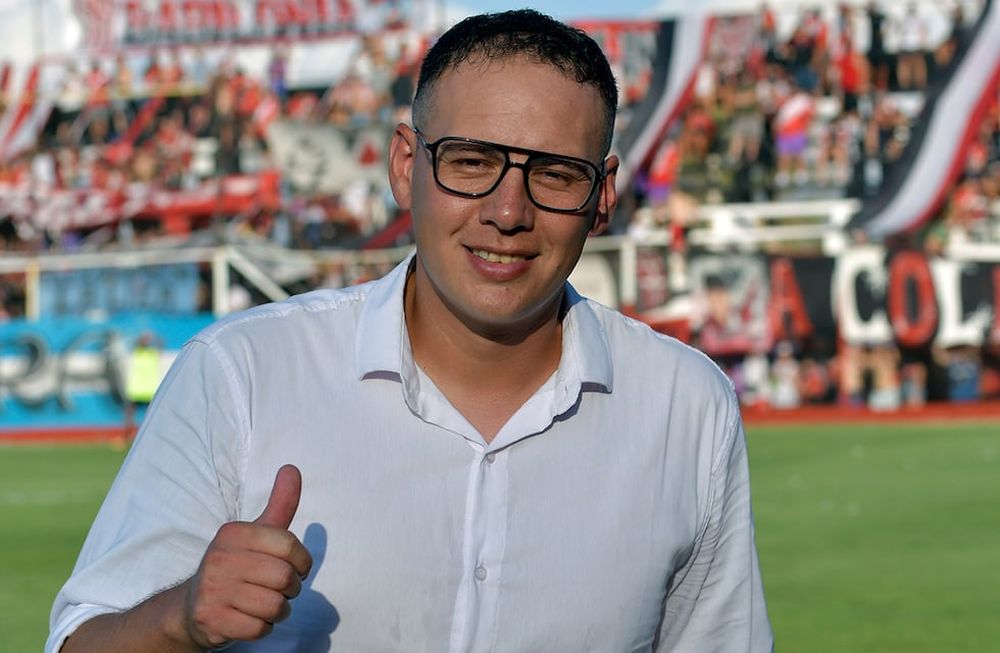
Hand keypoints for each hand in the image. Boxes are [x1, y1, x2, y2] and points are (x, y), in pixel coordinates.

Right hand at [182, 464, 312, 649]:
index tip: (295, 567)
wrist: (192, 608)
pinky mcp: (211, 620)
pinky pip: (260, 628)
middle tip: (277, 588)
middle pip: (285, 578)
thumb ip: (280, 504)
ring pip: (275, 606)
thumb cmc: (236, 566)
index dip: (302, 562)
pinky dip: (263, 627)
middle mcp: (219, 558)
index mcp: (233, 533)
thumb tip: (292, 468)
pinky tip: (249, 618)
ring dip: (278, 610)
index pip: (290, 545)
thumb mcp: (257, 533)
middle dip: (291, 588)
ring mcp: (212, 590)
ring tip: (264, 603)